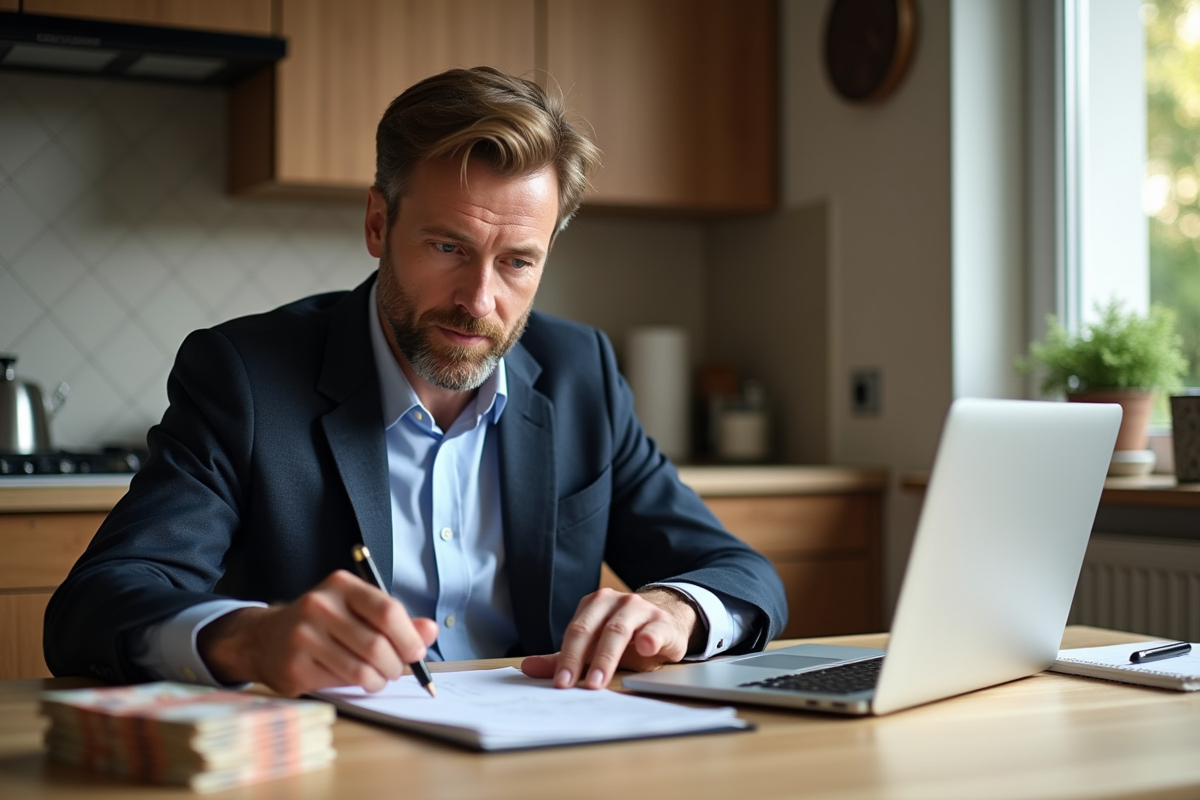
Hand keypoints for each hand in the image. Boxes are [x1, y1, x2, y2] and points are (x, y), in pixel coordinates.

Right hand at [197, 570, 438, 696]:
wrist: (266, 638)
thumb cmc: (324, 623)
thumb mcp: (359, 611)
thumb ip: (397, 621)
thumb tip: (430, 631)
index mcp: (342, 586)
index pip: (387, 610)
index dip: (409, 636)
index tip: (416, 652)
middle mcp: (320, 606)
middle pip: (377, 644)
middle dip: (395, 664)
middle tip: (396, 669)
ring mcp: (303, 636)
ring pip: (361, 669)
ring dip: (379, 680)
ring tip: (378, 678)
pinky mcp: (294, 665)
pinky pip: (340, 683)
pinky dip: (357, 687)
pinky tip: (354, 679)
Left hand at [520, 587, 702, 689]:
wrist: (665, 620)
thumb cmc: (624, 637)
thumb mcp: (594, 646)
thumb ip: (563, 657)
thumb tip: (527, 668)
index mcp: (594, 605)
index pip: (575, 632)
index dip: (566, 658)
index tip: (560, 684)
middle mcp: (615, 602)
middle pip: (593, 629)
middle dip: (581, 658)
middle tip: (574, 685)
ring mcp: (640, 610)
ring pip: (620, 630)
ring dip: (607, 657)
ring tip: (598, 681)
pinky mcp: (663, 623)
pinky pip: (655, 629)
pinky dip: (649, 638)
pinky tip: (645, 648)